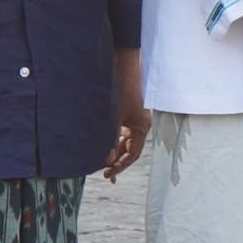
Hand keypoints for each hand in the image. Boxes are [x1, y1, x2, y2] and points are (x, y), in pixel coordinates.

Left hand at [105, 48, 150, 180]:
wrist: (121, 67)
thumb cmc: (119, 90)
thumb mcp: (113, 118)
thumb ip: (111, 139)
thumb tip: (106, 159)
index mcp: (141, 127)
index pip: (133, 154)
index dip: (121, 166)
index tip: (108, 175)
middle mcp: (140, 125)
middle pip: (129, 150)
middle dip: (117, 161)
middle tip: (105, 174)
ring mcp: (133, 120)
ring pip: (124, 142)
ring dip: (114, 151)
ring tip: (101, 163)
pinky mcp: (126, 114)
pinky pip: (120, 133)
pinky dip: (112, 140)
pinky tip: (102, 147)